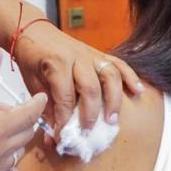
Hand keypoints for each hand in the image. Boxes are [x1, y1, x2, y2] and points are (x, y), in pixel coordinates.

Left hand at [13, 21, 142, 132]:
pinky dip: (130, 77)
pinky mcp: (99, 54)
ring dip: (114, 100)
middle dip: (90, 114)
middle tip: (87, 133)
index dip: (64, 120)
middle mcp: (76, 57)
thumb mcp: (33, 84)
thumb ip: (46, 110)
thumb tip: (54, 138)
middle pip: (90, 88)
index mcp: (56, 64)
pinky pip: (119, 64)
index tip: (63, 137)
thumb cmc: (33, 58)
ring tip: (112, 120)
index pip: (65, 98)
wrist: (33, 31)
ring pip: (110, 75)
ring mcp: (90, 54)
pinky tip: (138, 91)